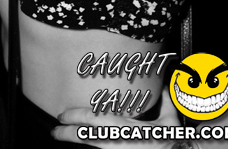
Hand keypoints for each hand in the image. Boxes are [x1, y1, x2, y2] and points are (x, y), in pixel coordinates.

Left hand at [52, 88, 181, 147]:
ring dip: (75, 142)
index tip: (62, 114)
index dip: (76, 116)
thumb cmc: (172, 142)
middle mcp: (117, 141)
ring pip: (91, 147)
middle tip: (54, 130)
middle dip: (67, 133)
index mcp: (125, 127)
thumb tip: (164, 85)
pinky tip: (82, 147)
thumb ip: (164, 101)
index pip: (94, 119)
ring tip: (61, 137)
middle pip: (86, 137)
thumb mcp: (169, 120)